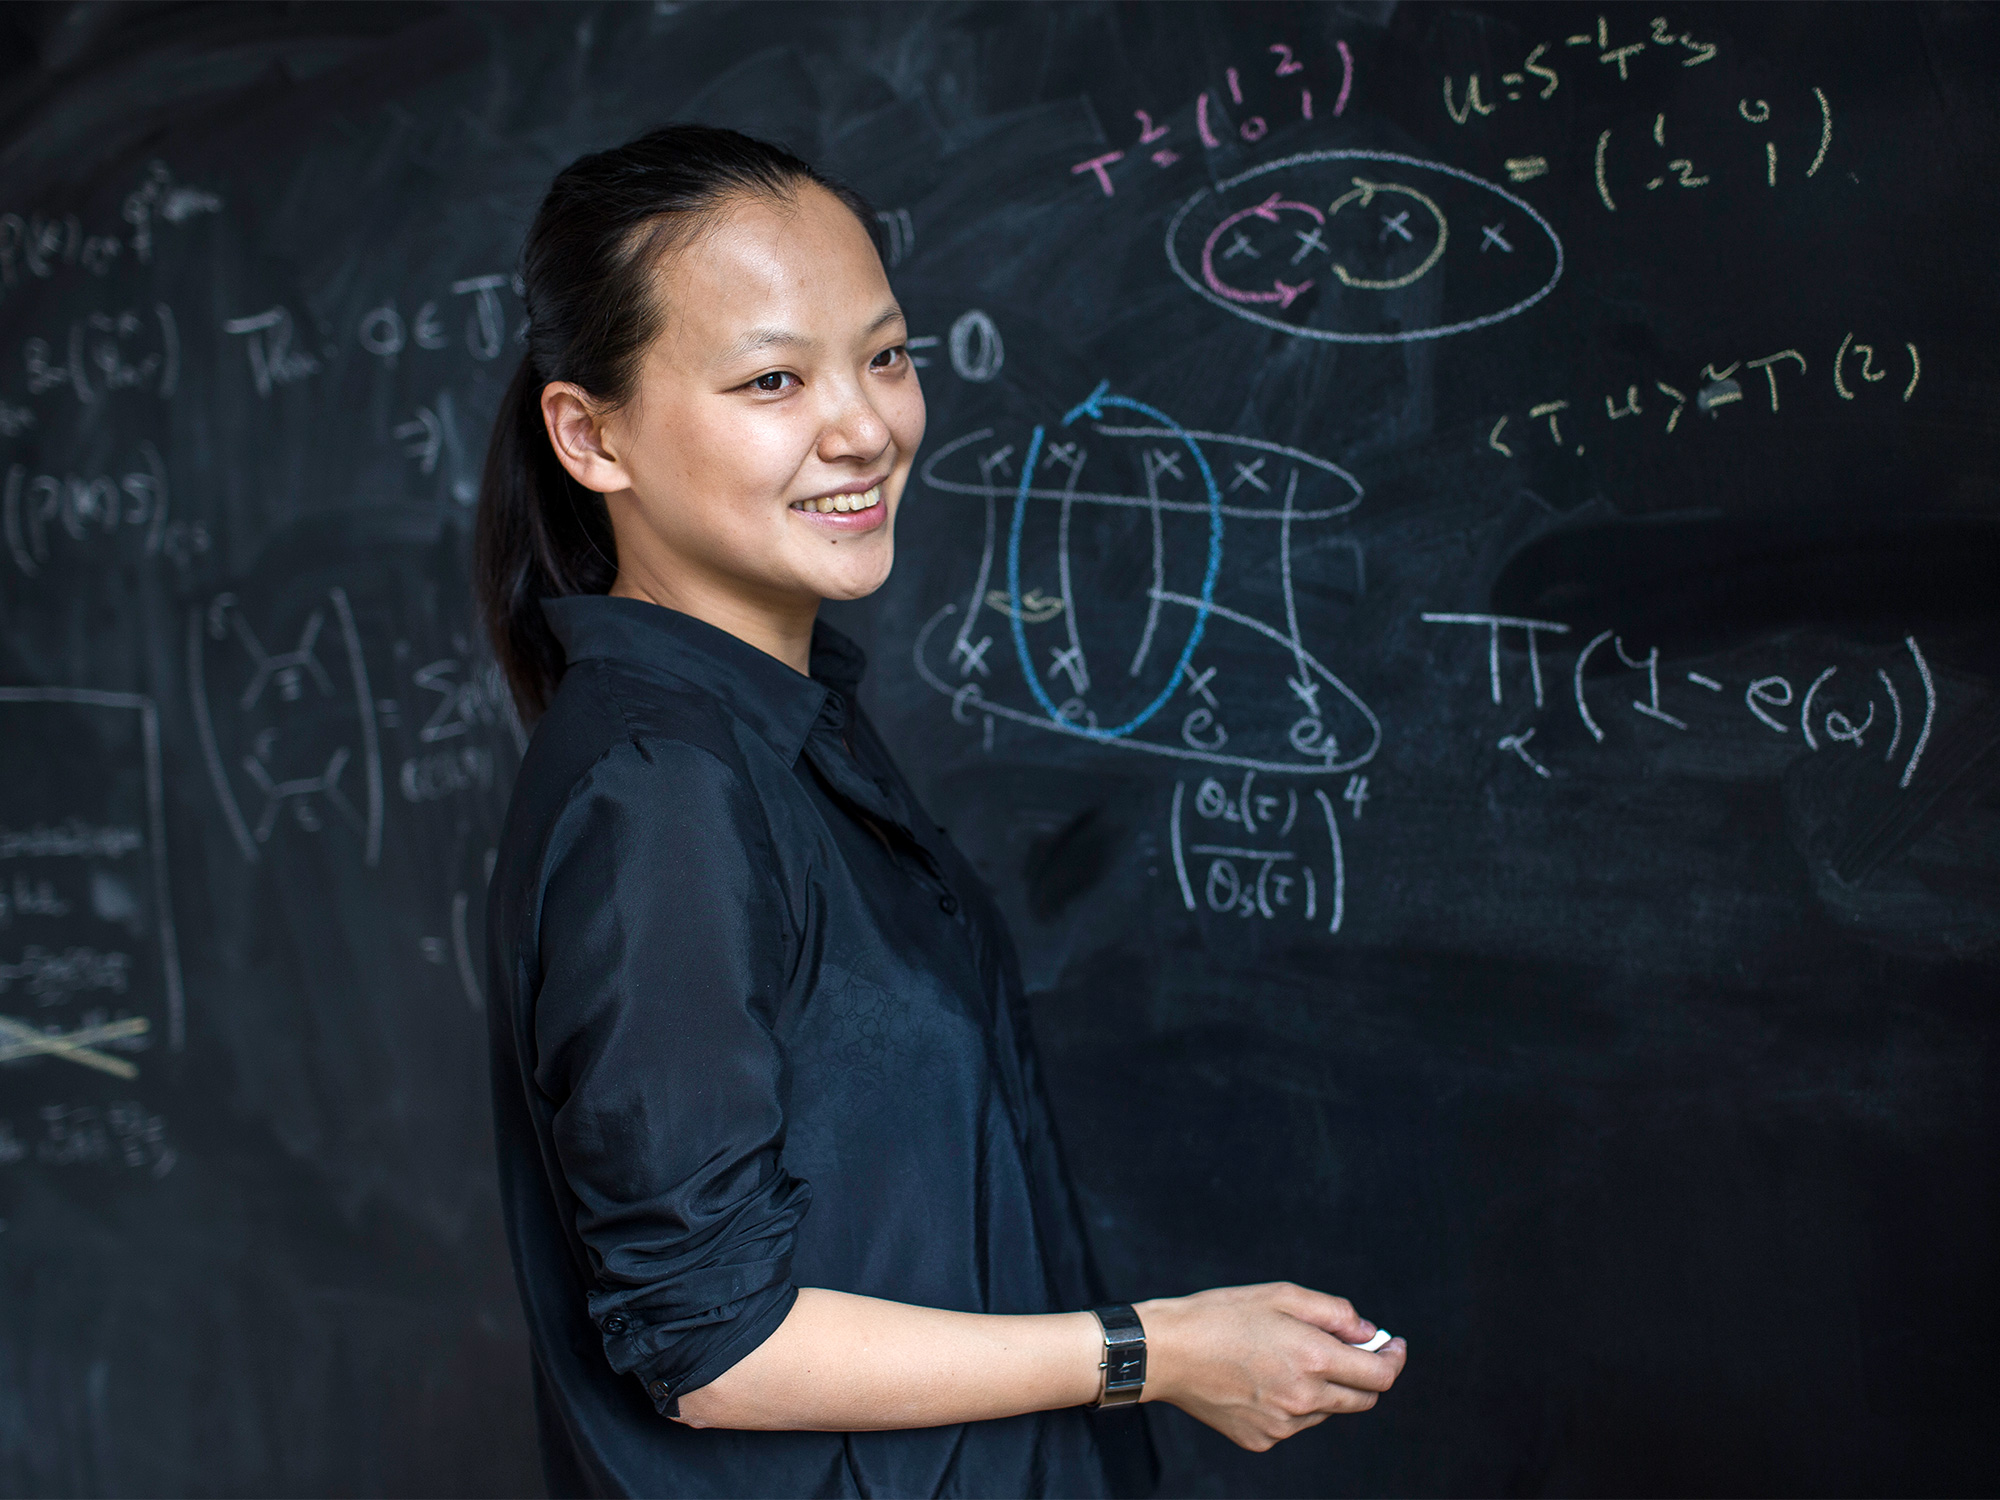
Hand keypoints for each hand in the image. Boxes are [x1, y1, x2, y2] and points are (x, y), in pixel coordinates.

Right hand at [1135, 1282, 1406, 1451]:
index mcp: (1313, 1359)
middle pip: (1362, 1400)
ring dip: (1324, 1387)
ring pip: (1326, 1411)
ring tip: (1284, 1357)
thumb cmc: (1220, 1315)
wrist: (1167, 1352)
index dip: (1394, 1359)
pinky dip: (1293, 1403)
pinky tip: (1262, 1378)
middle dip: (1366, 1374)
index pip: (1380, 1375)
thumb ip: (1334, 1313)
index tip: (1393, 1346)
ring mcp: (1283, 1425)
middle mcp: (1304, 1399)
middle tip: (1351, 1349)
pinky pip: (1294, 1423)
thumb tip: (1367, 1331)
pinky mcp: (1261, 1438)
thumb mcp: (1281, 1295)